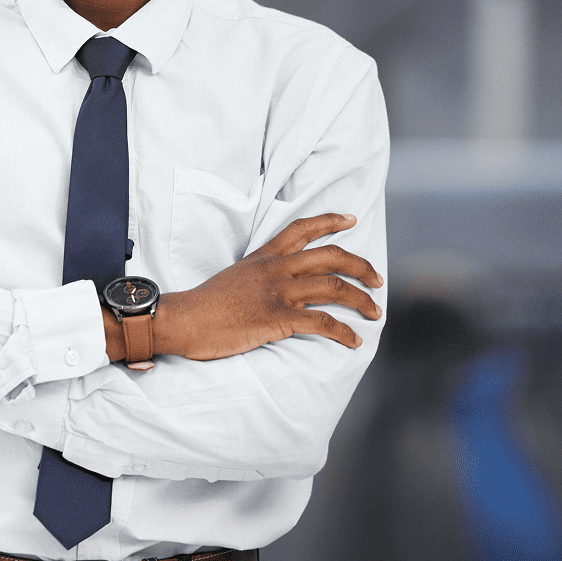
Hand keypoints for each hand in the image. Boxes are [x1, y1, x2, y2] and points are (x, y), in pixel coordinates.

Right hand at [153, 213, 382, 360]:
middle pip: (331, 257)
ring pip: (335, 288)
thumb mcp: (235, 278)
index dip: (330, 221)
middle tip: (377, 278)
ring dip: (362, 300)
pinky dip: (344, 332)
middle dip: (361, 266)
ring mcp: (278, 292)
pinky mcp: (278, 318)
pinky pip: (322, 322)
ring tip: (375, 311)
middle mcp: (275, 269)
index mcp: (264, 257)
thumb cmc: (205, 304)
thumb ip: (260, 277)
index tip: (351, 219)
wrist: (184, 319)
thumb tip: (279, 287)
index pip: (302, 229)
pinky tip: (354, 340)